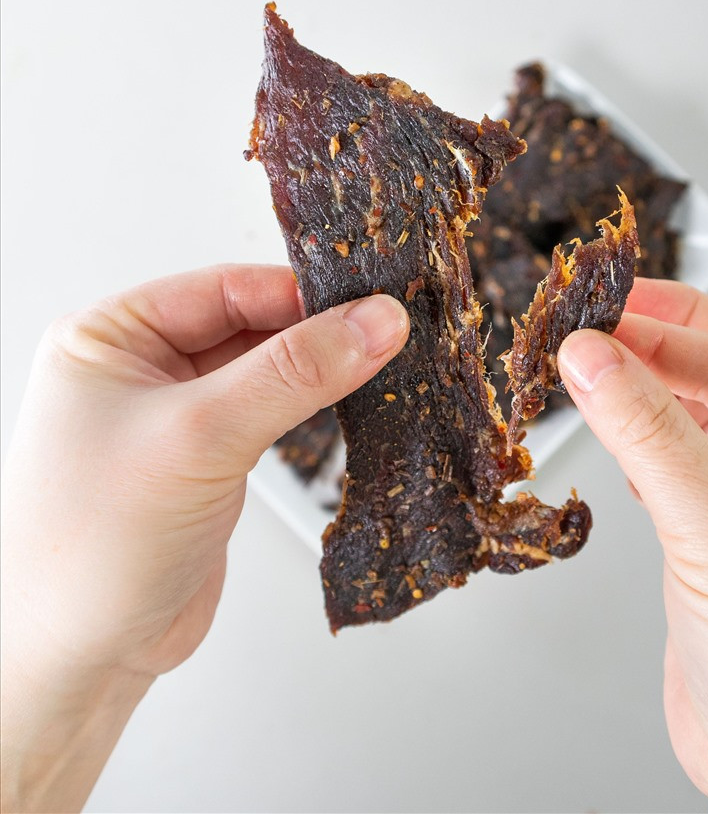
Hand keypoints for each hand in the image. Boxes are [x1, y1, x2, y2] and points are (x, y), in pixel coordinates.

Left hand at [0, 265, 408, 812]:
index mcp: (109, 337)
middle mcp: (141, 370)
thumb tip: (372, 323)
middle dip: (315, 333)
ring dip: (318, 373)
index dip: (299, 294)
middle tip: (384, 334)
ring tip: (377, 367)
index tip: (368, 303)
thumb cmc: (92, 549)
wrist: (81, 659)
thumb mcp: (201, 436)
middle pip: (249, 326)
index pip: (223, 288)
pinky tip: (347, 406)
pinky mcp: (209, 461)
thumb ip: (295, 373)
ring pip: (265, 372)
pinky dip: (310, 410)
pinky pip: (270, 415)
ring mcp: (178, 418)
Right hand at [558, 279, 707, 812]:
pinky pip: (672, 468)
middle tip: (586, 317)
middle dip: (654, 340)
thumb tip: (592, 356)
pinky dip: (634, 442)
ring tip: (581, 365)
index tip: (588, 322)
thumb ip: (651, 436)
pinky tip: (608, 429)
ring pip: (691, 419)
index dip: (659, 333)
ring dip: (638, 390)